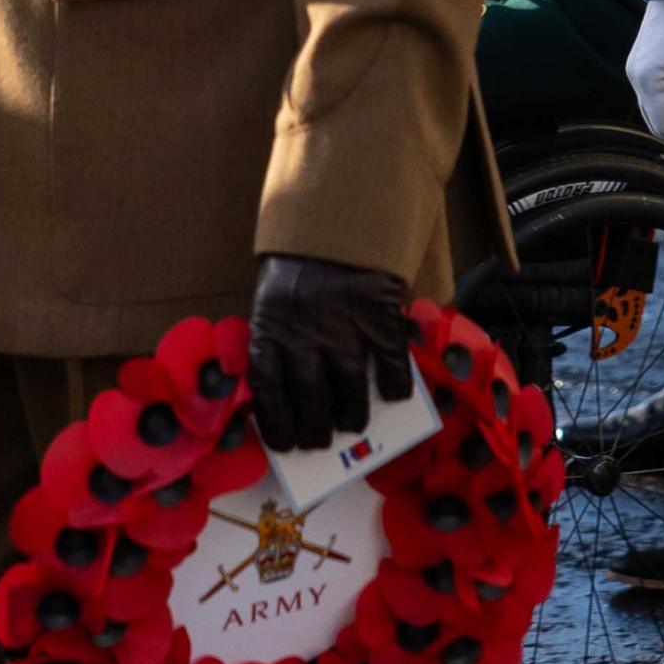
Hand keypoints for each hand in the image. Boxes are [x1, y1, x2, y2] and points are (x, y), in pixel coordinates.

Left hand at [245, 254, 413, 453]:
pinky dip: (394, 385)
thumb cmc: (299, 265)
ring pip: (350, 391)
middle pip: (310, 401)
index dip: (277, 426)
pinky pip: (391, 365)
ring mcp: (344, 330)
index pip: (268, 394)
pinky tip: (393, 393)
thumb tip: (283, 392)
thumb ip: (275, 339)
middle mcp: (304, 337)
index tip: (285, 445)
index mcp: (270, 330)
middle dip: (315, 431)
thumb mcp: (272, 298)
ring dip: (352, 416)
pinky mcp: (379, 318)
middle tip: (321, 442)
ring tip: (354, 424)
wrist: (338, 218)